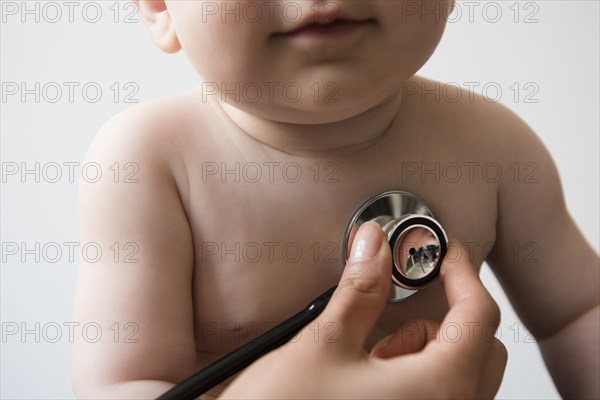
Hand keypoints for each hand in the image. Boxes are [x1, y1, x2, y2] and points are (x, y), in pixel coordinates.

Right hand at [220, 221, 506, 398]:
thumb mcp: (324, 344)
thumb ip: (360, 290)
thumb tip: (373, 245)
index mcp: (438, 390)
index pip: (479, 316)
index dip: (462, 273)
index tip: (444, 251)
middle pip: (479, 348)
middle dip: (448, 312)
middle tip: (407, 291)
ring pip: (459, 375)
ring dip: (430, 347)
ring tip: (378, 344)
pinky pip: (438, 398)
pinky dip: (418, 374)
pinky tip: (373, 372)